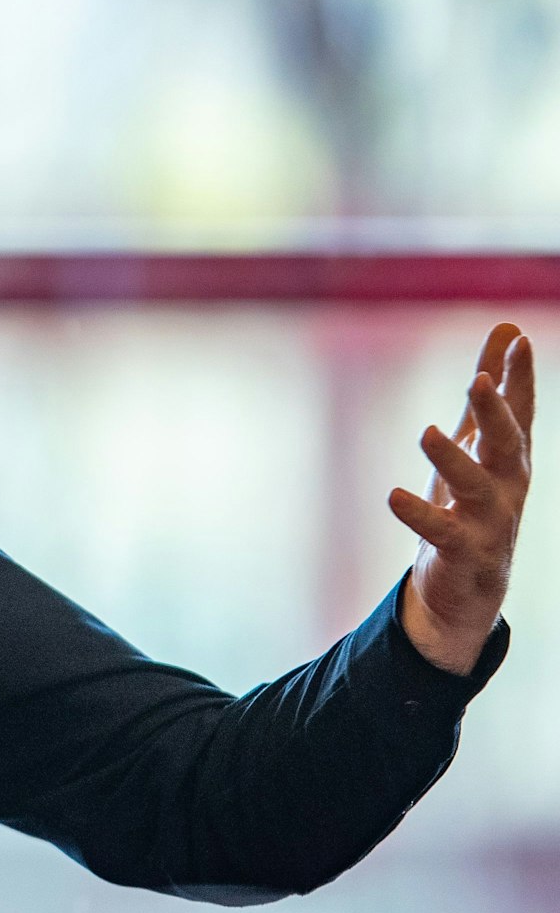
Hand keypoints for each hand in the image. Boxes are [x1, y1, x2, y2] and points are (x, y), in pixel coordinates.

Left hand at [390, 322, 534, 673]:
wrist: (468, 585)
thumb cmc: (473, 502)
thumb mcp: (479, 441)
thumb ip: (493, 391)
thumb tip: (507, 327)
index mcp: (508, 456)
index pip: (519, 411)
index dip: (519, 377)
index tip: (517, 339)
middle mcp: (507, 485)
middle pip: (506, 444)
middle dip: (496, 413)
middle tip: (479, 382)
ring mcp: (490, 519)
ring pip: (476, 486)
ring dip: (453, 459)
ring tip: (428, 432)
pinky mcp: (464, 552)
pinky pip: (441, 531)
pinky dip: (418, 514)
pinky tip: (392, 496)